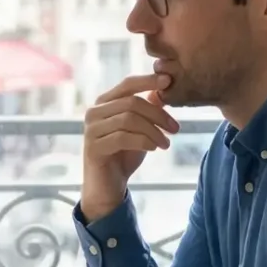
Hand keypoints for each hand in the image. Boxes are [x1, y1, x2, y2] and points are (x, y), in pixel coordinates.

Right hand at [81, 74, 176, 221]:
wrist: (108, 185)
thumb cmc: (124, 155)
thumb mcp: (141, 129)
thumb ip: (148, 110)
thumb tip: (161, 89)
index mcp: (104, 103)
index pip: (127, 84)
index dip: (148, 81)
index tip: (169, 81)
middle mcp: (94, 113)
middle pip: (132, 102)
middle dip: (158, 114)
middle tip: (175, 128)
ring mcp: (91, 130)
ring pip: (129, 119)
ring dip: (153, 131)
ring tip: (165, 143)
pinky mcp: (93, 147)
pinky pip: (123, 137)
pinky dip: (143, 141)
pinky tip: (152, 148)